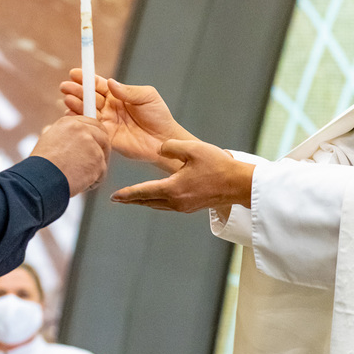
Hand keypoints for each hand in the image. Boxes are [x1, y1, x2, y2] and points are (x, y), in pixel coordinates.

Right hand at [30, 115, 109, 195]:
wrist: (41, 178)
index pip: (92, 123)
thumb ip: (62, 135)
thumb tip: (66, 136)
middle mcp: (82, 130)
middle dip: (101, 149)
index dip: (95, 134)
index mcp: (69, 123)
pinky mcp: (98, 161)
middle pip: (103, 136)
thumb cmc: (41, 165)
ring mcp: (92, 144)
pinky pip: (101, 173)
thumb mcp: (48, 140)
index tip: (94, 142)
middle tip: (93, 162)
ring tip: (77, 175)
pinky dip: (93, 181)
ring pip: (103, 156)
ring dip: (94, 168)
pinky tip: (79, 182)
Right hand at [60, 70, 193, 168]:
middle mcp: (109, 108)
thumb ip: (128, 91)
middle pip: (89, 97)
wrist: (164, 140)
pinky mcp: (106, 136)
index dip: (86, 79)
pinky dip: (80, 121)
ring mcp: (107, 122)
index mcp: (118, 95)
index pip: (98, 85)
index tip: (74, 73)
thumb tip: (110, 82)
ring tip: (67, 99)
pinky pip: (90, 127)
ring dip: (76, 104)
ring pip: (87, 111)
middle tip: (65, 86)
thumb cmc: (158, 116)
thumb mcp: (147, 96)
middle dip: (76, 91)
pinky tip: (71, 115)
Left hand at [110, 139, 253, 212]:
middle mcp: (176, 201)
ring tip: (133, 198)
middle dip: (131, 200)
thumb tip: (160, 149)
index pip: (143, 192)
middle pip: (147, 202)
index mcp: (173, 189)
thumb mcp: (192, 149)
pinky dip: (157, 201)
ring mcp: (184, 206)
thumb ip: (171, 147)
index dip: (127, 194)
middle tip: (117, 199)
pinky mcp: (191, 206)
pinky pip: (167, 205)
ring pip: (157, 205)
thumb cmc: (219, 166)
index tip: (114, 197)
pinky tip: (156, 197)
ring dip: (144, 201)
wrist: (240, 184)